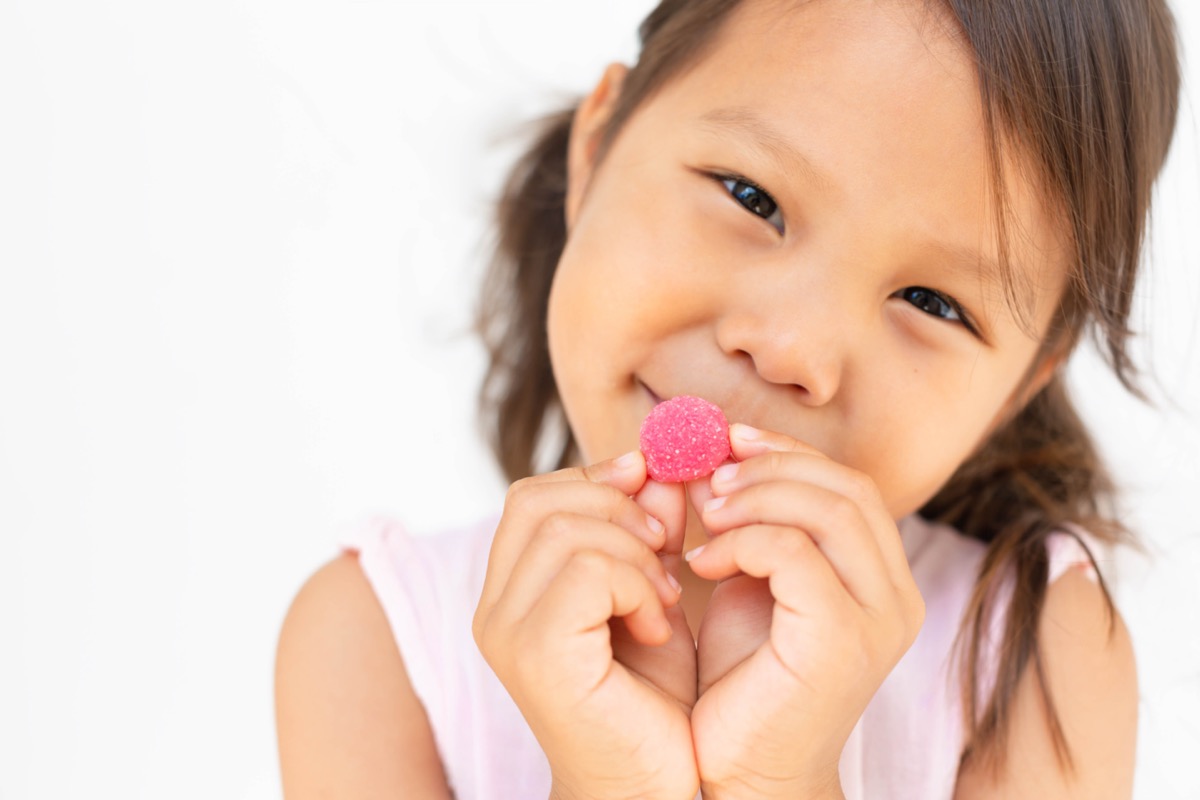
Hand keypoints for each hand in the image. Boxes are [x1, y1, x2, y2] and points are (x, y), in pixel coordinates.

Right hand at [473, 452, 699, 799]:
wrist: (655, 789)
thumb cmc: (653, 703)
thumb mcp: (652, 595)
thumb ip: (648, 532)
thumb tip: (659, 467)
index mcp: (511, 593)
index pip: (533, 496)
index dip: (597, 478)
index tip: (651, 482)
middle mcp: (494, 610)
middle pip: (537, 499)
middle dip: (616, 506)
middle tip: (665, 546)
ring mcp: (507, 633)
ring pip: (566, 529)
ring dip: (635, 554)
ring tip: (663, 602)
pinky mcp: (536, 655)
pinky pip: (587, 572)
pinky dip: (636, 586)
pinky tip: (657, 629)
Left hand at [686, 425, 924, 798]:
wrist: (739, 773)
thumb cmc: (739, 683)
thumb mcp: (746, 584)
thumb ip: (744, 525)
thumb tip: (707, 455)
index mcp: (878, 580)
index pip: (848, 486)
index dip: (787, 453)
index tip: (728, 442)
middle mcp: (894, 598)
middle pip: (847, 488)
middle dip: (772, 465)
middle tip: (709, 470)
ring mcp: (877, 620)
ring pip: (830, 510)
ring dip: (756, 496)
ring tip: (703, 514)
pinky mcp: (841, 641)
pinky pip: (796, 554)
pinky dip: (743, 541)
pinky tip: (701, 560)